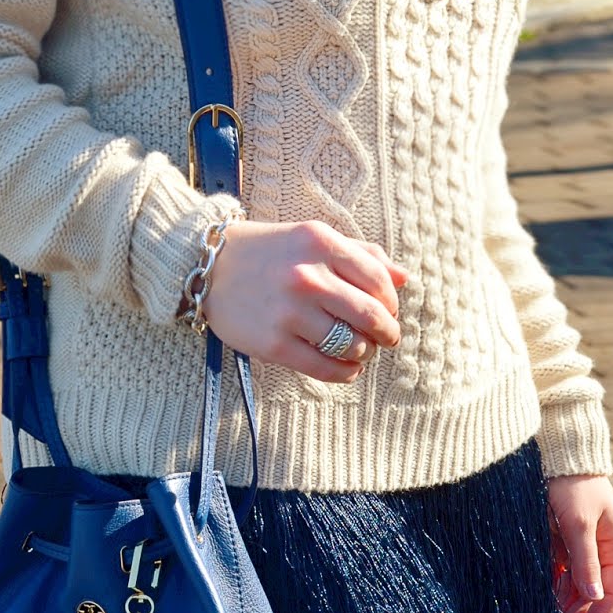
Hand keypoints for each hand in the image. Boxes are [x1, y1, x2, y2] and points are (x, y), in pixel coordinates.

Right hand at [201, 218, 408, 381]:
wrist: (208, 268)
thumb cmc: (269, 253)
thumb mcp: (312, 239)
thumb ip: (360, 253)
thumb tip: (404, 278)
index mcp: (321, 243)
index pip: (379, 280)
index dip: (391, 302)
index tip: (388, 312)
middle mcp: (307, 276)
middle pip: (371, 316)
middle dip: (387, 333)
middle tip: (386, 339)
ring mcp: (290, 312)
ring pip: (352, 345)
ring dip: (364, 353)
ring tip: (360, 352)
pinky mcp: (274, 344)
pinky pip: (325, 367)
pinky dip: (345, 373)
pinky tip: (346, 368)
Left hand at [546, 474, 612, 612]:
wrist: (554, 456)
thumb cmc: (572, 484)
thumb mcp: (579, 522)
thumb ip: (585, 560)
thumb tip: (593, 598)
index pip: (612, 596)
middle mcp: (602, 553)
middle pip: (590, 598)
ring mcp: (581, 550)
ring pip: (573, 591)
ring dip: (559, 612)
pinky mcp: (562, 545)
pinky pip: (557, 577)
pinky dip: (549, 594)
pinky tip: (536, 610)